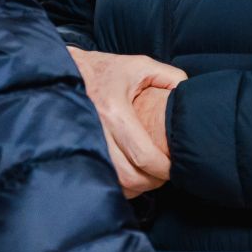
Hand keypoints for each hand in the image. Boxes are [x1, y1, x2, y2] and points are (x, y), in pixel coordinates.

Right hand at [68, 48, 181, 196]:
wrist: (63, 70)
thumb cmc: (104, 69)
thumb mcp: (140, 65)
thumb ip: (170, 77)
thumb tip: (188, 93)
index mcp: (114, 111)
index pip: (143, 155)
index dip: (163, 169)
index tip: (174, 168)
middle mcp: (97, 130)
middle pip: (127, 176)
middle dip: (150, 182)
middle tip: (161, 175)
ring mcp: (84, 142)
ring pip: (112, 182)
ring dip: (132, 186)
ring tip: (145, 176)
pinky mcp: (76, 149)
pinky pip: (98, 178)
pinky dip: (115, 182)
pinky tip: (126, 173)